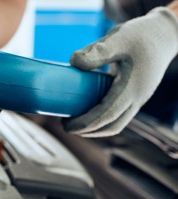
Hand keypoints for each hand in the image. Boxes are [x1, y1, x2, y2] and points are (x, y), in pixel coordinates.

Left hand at [63, 7, 177, 136]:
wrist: (164, 35)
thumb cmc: (141, 35)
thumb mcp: (118, 38)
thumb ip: (97, 51)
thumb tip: (73, 62)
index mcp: (132, 88)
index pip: (106, 115)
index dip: (85, 124)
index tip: (66, 124)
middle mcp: (137, 98)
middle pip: (112, 126)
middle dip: (88, 131)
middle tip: (66, 126)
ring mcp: (138, 99)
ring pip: (116, 124)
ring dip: (95, 129)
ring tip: (74, 122)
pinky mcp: (135, 97)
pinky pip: (119, 115)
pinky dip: (102, 120)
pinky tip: (87, 112)